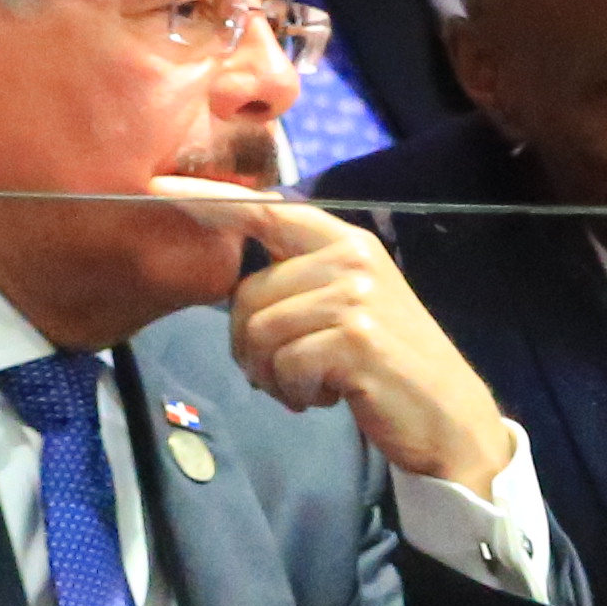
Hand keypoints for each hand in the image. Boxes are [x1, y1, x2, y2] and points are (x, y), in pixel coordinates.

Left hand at [195, 187, 514, 483]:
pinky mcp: (356, 338)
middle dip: (250, 345)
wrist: (449, 419)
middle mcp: (351, 258)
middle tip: (287, 374)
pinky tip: (327, 398)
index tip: (157, 186)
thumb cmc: (390, 367)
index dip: (210, 200)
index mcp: (345, 242)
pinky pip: (284, 364)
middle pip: (247, 293)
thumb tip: (237, 288)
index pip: (265, 211)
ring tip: (310, 387)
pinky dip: (294, 392)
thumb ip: (302, 281)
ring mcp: (356, 296)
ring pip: (259, 331)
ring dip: (272, 375)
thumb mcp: (351, 307)